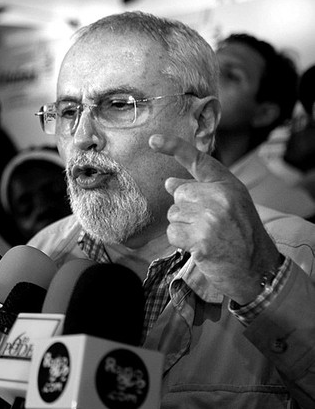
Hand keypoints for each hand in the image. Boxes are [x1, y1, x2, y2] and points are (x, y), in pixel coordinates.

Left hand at [149, 134, 280, 304]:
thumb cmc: (240, 237)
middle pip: (179, 194)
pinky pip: (172, 232)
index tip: (153, 140)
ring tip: (205, 237)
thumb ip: (202, 192)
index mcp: (229, 185)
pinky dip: (180, 242)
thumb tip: (169, 183)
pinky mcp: (201, 237)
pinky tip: (199, 247)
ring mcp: (211, 217)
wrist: (256, 269)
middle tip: (207, 225)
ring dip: (183, 228)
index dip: (174, 147)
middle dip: (185, 210)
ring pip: (173, 214)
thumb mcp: (228, 206)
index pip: (198, 161)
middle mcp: (221, 196)